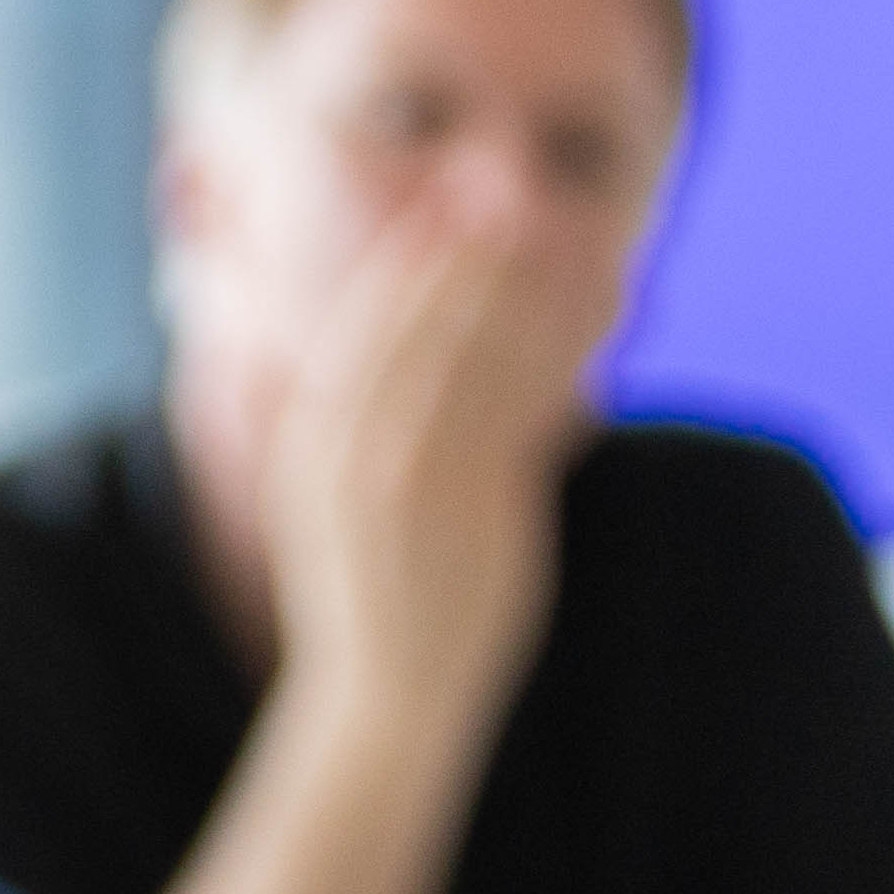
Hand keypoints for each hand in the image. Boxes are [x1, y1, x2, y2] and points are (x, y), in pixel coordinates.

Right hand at [249, 206, 615, 726]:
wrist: (381, 696)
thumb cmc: (362, 603)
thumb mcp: (315, 506)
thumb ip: (324, 431)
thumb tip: (289, 369)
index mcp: (312, 443)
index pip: (367, 328)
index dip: (413, 262)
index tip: (452, 215)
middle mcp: (354, 447)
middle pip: (423, 324)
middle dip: (473, 254)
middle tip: (515, 196)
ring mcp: (415, 472)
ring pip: (482, 349)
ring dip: (529, 283)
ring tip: (570, 232)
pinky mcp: (476, 500)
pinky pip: (531, 397)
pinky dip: (570, 341)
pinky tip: (604, 303)